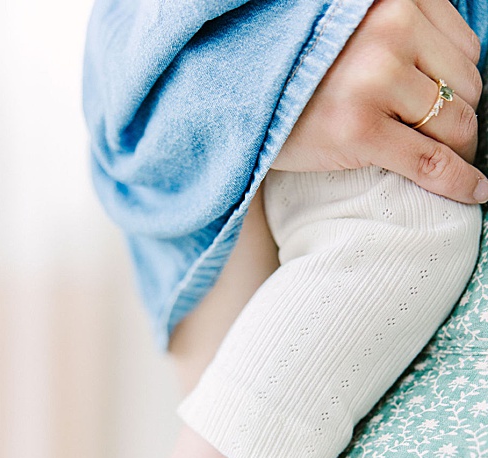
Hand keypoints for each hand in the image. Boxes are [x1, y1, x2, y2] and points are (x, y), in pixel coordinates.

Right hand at [273, 0, 486, 202]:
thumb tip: (455, 80)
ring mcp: (373, 79)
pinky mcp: (357, 129)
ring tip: (442, 163)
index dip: (457, 84)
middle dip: (457, 118)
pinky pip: (429, 161)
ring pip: (454, 123)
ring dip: (457, 150)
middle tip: (438, 142)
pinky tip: (472, 191)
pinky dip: (457, 181)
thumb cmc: (294, 75)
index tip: (444, 108)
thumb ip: (397, 35)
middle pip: (465, 85)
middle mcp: (389, 29)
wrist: (230, 102)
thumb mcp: (351, 33)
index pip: (464, 48)